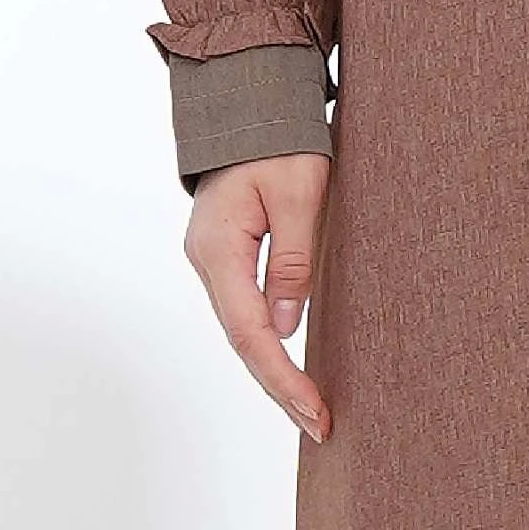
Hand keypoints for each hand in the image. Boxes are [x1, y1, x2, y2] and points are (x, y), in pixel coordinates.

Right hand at [187, 154, 330, 438]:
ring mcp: (213, 261)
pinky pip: (243, 312)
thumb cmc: (278, 141)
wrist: (248, 102)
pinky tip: (288, 367)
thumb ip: (293, 261)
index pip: (250, 333)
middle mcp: (207, 262)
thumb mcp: (299, 195)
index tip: (315, 410)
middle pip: (242, 341)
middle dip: (280, 387)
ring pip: (241, 330)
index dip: (282, 377)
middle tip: (321, 427)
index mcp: (219, 250)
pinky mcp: (226, 258)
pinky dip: (267, 345)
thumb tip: (285, 328)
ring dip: (273, 372)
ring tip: (310, 410)